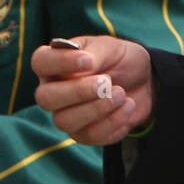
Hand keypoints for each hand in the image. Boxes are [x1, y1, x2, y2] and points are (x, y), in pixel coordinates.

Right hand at [31, 35, 151, 143]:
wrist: (143, 81)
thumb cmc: (118, 59)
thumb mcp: (109, 47)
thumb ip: (94, 53)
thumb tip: (84, 65)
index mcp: (55, 63)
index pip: (41, 61)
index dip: (60, 62)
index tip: (88, 60)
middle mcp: (53, 90)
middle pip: (45, 98)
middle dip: (77, 91)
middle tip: (106, 82)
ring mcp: (66, 115)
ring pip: (64, 121)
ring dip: (97, 108)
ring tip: (121, 93)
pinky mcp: (83, 134)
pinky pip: (90, 135)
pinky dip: (113, 121)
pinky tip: (128, 105)